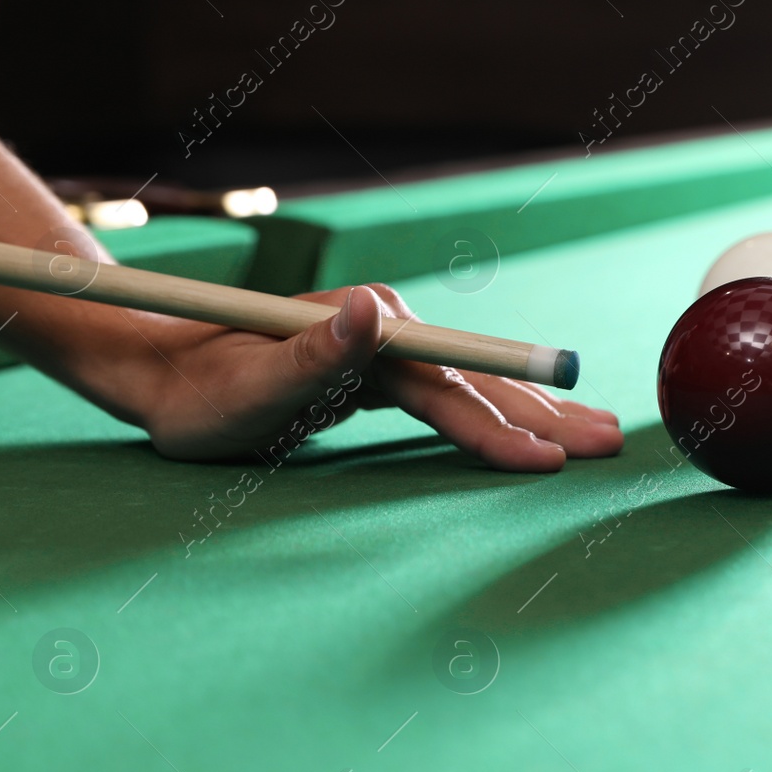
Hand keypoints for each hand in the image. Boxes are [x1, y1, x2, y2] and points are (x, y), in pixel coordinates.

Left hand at [122, 284, 623, 470]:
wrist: (161, 371)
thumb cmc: (197, 393)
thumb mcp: (247, 385)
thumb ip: (315, 352)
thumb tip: (376, 312)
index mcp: (367, 327)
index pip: (450, 385)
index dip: (502, 424)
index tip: (548, 460)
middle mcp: (388, 329)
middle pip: (481, 379)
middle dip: (547, 416)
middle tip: (610, 447)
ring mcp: (389, 349)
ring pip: (476, 386)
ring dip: (538, 413)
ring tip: (595, 436)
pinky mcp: (382, 372)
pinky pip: (455, 396)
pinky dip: (501, 414)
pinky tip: (532, 426)